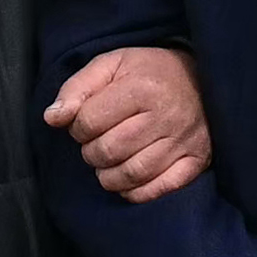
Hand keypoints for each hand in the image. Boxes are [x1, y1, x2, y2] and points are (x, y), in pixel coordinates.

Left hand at [50, 44, 212, 204]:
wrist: (204, 77)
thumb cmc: (150, 72)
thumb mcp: (112, 64)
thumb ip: (77, 88)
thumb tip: (52, 118)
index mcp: (141, 87)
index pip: (89, 122)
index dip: (77, 126)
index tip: (85, 123)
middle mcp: (165, 116)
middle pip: (108, 151)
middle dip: (91, 152)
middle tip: (96, 144)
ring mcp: (183, 141)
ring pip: (132, 174)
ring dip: (109, 176)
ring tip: (108, 163)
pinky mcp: (197, 161)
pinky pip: (160, 189)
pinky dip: (137, 192)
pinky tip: (128, 181)